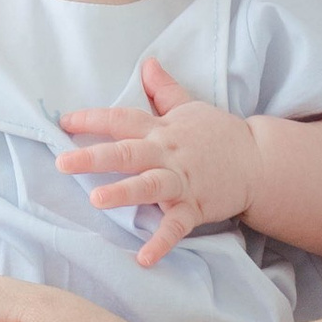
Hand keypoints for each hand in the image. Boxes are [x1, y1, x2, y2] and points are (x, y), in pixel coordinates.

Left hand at [55, 56, 257, 266]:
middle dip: (93, 156)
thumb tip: (148, 63)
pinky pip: (176, 226)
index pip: (121, 119)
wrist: (259, 161)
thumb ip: (164, 89)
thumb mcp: (190, 106)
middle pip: (127, 152)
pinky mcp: (195, 207)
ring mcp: (181, 182)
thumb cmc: (219, 134)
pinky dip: (161, 242)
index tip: (64, 122)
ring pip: (148, 186)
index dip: (92, 119)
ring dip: (122, 192)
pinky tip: (143, 258)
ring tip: (95, 200)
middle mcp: (166, 154)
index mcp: (161, 130)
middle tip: (62, 163)